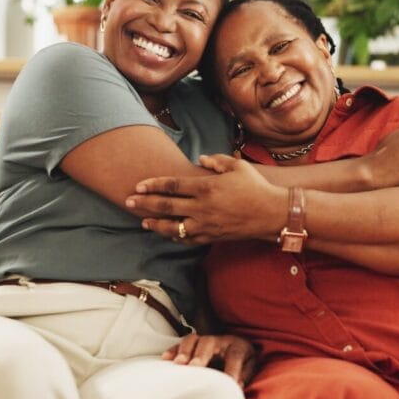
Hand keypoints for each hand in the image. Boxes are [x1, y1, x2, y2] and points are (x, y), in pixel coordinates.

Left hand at [126, 154, 283, 243]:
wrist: (271, 214)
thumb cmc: (255, 187)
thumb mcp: (237, 166)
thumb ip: (216, 161)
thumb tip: (200, 160)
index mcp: (206, 187)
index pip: (172, 186)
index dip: (153, 185)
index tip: (138, 186)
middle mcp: (202, 207)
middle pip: (166, 206)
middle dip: (144, 204)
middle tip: (127, 202)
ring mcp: (206, 224)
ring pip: (173, 227)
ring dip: (155, 224)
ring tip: (142, 221)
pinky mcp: (212, 237)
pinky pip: (187, 239)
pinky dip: (175, 236)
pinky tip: (167, 233)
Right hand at [162, 333, 256, 386]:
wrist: (237, 346)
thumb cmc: (242, 360)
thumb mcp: (249, 367)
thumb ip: (244, 375)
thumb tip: (236, 384)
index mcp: (237, 346)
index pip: (235, 355)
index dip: (232, 369)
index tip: (229, 382)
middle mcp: (219, 341)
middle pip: (209, 343)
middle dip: (201, 355)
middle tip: (195, 366)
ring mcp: (205, 340)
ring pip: (193, 339)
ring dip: (185, 351)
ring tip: (179, 363)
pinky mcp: (193, 344)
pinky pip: (180, 343)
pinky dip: (173, 350)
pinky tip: (166, 358)